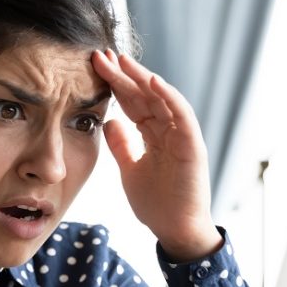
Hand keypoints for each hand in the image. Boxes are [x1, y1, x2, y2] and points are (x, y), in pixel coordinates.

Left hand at [91, 49, 223, 260]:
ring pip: (161, 98)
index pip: (132, 103)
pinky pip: (181, 115)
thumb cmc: (157, 203)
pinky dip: (169, 97)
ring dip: (141, 77)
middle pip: (144, 95)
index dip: (114, 85)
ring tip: (121, 60)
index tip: (94, 68)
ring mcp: (182, 136)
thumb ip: (122, 145)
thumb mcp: (130, 169)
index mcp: (154, 134)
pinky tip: (152, 81)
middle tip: (100, 55)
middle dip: (122, 75)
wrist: (175, 230)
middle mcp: (169, 130)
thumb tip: (108, 121)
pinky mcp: (192, 146)